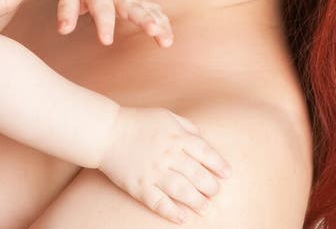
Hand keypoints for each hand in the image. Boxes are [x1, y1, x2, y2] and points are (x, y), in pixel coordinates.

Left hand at [57, 0, 172, 46]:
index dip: (104, 23)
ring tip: (164, 38)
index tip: (106, 40)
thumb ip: (66, 9)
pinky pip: (154, 9)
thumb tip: (63, 30)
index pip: (101, 8)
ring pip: (146, 7)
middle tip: (152, 31)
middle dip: (142, 18)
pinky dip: (162, 21)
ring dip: (156, 21)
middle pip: (131, 5)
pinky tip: (168, 37)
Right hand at [98, 107, 230, 223]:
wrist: (107, 132)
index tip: (228, 174)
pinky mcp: (140, 186)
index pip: (204, 152)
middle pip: (197, 174)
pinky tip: (182, 217)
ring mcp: (154, 172)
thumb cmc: (138, 122)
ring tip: (205, 208)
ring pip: (182, 191)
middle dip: (211, 186)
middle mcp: (168, 155)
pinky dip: (172, 212)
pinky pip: (159, 202)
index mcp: (176, 136)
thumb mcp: (165, 116)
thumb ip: (186, 126)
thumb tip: (202, 138)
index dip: (219, 164)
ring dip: (197, 201)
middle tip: (215, 192)